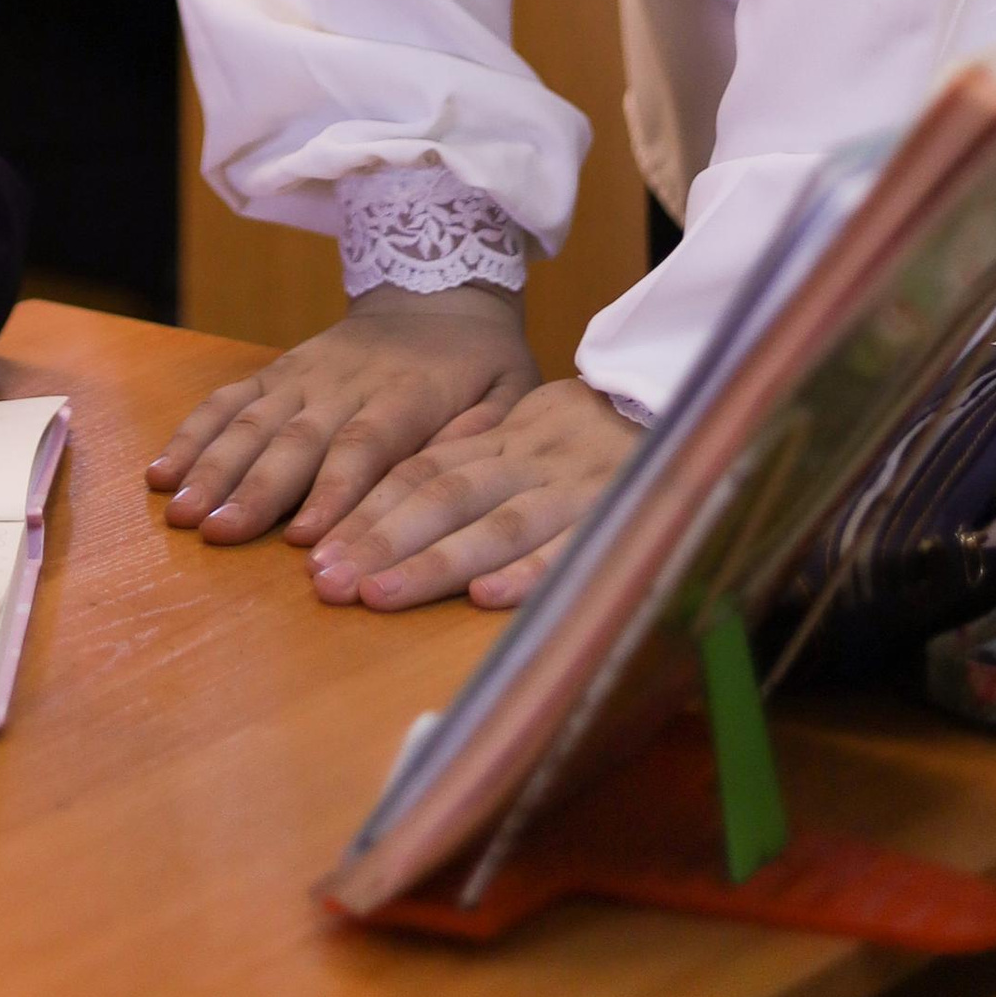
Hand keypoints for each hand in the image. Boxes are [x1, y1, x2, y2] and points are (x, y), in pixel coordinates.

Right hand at [148, 282, 534, 543]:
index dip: (334, 490)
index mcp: (408, 393)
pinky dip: (192, 433)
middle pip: (294, 438)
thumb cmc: (480, 359)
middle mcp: (345, 381)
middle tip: (217, 535)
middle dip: (253, 489)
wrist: (436, 287)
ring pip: (250, 419)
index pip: (367, 444)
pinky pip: (228, 399)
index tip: (305, 539)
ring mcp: (303, 373)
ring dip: (211, 466)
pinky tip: (161, 472)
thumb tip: (458, 477)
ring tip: (180, 512)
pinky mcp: (277, 372)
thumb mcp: (512, 389)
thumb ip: (486, 433)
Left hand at [303, 377, 641, 609]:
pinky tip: (485, 598)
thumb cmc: (591, 427)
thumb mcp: (526, 424)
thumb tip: (394, 491)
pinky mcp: (619, 516)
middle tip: (325, 583)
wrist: (680, 397)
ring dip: (433, 564)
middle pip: (444, 501)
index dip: (367, 513)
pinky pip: (570, 547)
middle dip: (380, 543)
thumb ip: (471, 455)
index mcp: (502, 442)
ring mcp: (573, 490)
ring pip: (494, 526)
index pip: (421, 473)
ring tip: (376, 595)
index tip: (315, 552)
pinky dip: (529, 572)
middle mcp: (527, 463)